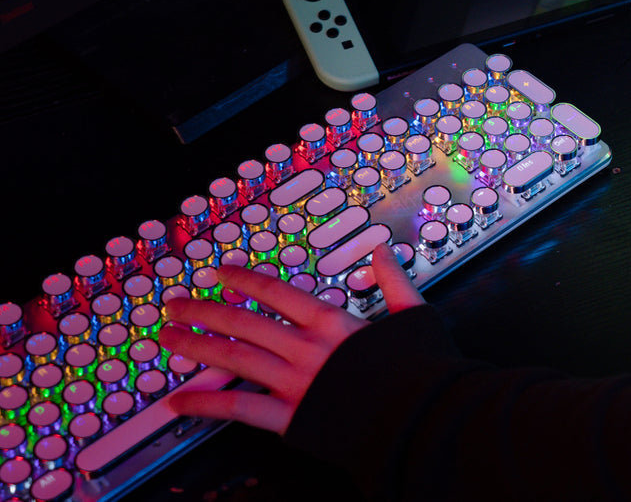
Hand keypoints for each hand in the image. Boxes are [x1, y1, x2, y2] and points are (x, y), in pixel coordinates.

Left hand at [159, 246, 424, 433]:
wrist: (421, 417)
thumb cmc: (420, 370)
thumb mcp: (413, 314)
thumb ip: (394, 281)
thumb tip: (382, 253)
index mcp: (333, 322)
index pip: (277, 292)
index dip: (244, 280)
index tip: (222, 273)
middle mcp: (307, 347)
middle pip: (245, 322)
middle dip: (205, 310)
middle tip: (176, 305)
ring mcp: (295, 382)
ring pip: (235, 358)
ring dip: (197, 346)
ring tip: (168, 338)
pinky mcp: (292, 416)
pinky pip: (240, 409)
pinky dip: (206, 406)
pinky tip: (179, 402)